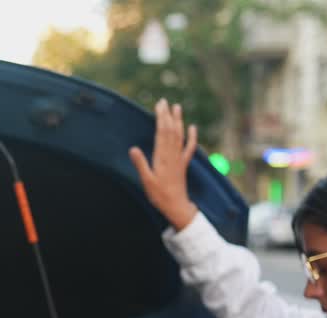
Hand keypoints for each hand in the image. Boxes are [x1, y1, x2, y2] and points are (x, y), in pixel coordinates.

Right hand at [128, 98, 198, 231]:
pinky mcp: (183, 164)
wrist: (176, 206)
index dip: (161, 118)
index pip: (162, 132)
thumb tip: (133, 148)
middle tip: (164, 101)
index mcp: (162, 157)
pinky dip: (191, 137)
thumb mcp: (146, 181)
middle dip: (167, 115)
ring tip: (177, 107)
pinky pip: (189, 148)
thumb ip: (140, 164)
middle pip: (170, 130)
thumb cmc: (159, 195)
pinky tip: (192, 128)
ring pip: (179, 136)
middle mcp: (172, 155)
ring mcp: (179, 159)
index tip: (159, 105)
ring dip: (178, 121)